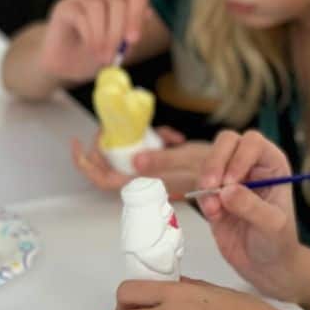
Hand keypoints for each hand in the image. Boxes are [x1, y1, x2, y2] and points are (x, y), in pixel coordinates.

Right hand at [40, 0, 150, 81]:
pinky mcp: (64, 5)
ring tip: (101, 57)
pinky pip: (79, 14)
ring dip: (102, 35)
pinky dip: (88, 34)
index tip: (133, 40)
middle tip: (114, 56)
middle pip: (117, 2)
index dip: (137, 14)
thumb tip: (149, 14)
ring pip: (97, 5)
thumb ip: (132, 34)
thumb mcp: (121, 47)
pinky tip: (90, 48)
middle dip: (117, 33)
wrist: (68, 63)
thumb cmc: (98, 53)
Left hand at [72, 128, 207, 194]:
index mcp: (143, 184)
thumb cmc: (212, 173)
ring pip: (130, 151)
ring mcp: (152, 170)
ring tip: (165, 134)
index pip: (103, 178)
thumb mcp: (187, 162)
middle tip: (119, 124)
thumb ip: (161, 161)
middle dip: (114, 141)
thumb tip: (135, 159)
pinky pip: (149, 147)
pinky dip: (158, 138)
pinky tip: (174, 138)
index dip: (86, 164)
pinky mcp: (162, 162)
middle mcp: (143, 179)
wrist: (232, 173)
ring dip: (141, 137)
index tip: (78, 144)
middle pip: (112, 161)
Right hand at [196, 130, 303, 300]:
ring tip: (214, 208)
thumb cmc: (279, 242)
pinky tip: (214, 216)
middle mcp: (250, 165)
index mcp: (272, 164)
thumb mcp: (273, 226)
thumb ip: (252, 206)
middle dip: (214, 162)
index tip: (231, 181)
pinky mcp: (213, 195)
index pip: (252, 142)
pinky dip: (201, 198)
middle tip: (210, 186)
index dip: (239, 156)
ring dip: (204, 181)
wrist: (266, 266)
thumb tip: (226, 190)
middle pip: (226, 142)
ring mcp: (229, 179)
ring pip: (208, 163)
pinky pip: (198, 186)